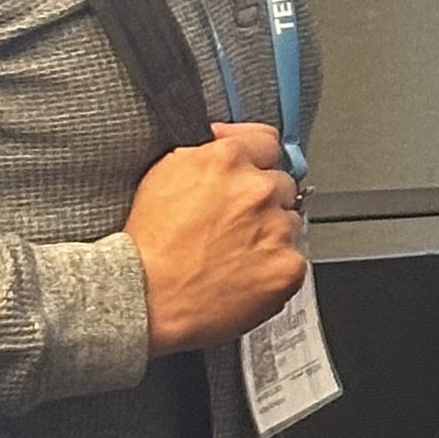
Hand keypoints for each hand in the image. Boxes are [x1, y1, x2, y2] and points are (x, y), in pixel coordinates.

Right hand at [126, 122, 305, 351]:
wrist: (145, 297)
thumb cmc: (147, 245)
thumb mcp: (163, 176)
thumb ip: (204, 153)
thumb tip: (227, 140)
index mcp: (226, 160)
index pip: (267, 142)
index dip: (257, 159)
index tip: (253, 170)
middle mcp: (257, 190)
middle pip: (281, 185)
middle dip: (262, 201)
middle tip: (233, 224)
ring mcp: (277, 228)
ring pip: (289, 223)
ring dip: (270, 234)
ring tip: (233, 253)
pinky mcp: (288, 265)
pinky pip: (294, 259)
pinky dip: (275, 267)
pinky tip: (244, 274)